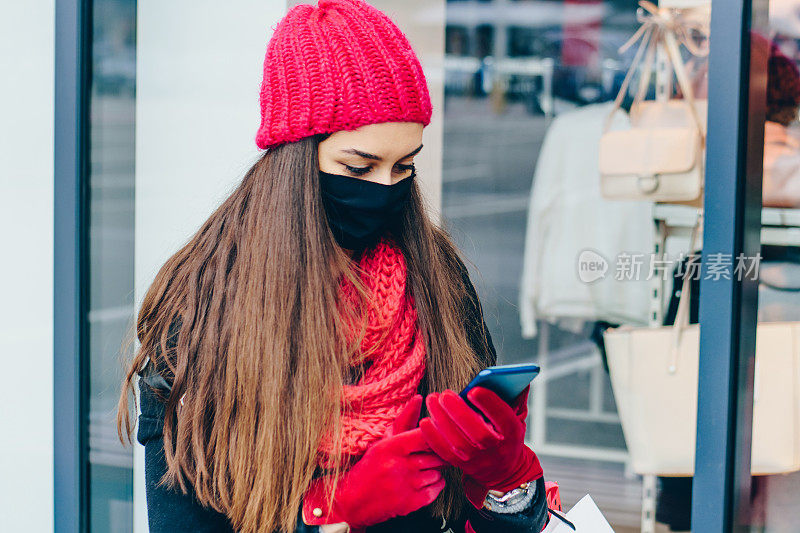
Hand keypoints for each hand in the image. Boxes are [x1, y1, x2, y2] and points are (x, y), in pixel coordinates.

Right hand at [302, 394, 447, 526]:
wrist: (352, 503)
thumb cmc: (367, 470)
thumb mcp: (381, 443)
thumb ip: (402, 423)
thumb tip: (418, 399)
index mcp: (391, 446)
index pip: (424, 435)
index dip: (435, 435)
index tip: (437, 436)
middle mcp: (399, 465)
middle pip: (435, 455)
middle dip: (435, 456)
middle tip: (428, 457)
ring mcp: (406, 485)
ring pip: (438, 472)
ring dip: (434, 472)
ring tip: (420, 472)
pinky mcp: (411, 503)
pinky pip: (437, 488)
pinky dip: (435, 485)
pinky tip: (422, 484)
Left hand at [419, 386, 542, 507]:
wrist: (502, 470)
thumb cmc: (506, 435)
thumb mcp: (516, 417)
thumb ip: (515, 398)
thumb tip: (517, 378)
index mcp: (512, 433)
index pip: (504, 419)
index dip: (489, 404)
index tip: (474, 390)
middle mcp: (496, 449)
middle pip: (478, 432)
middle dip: (459, 411)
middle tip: (445, 394)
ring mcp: (477, 459)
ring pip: (458, 442)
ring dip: (442, 420)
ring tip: (432, 400)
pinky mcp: (461, 464)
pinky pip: (444, 452)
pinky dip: (433, 437)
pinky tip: (425, 420)